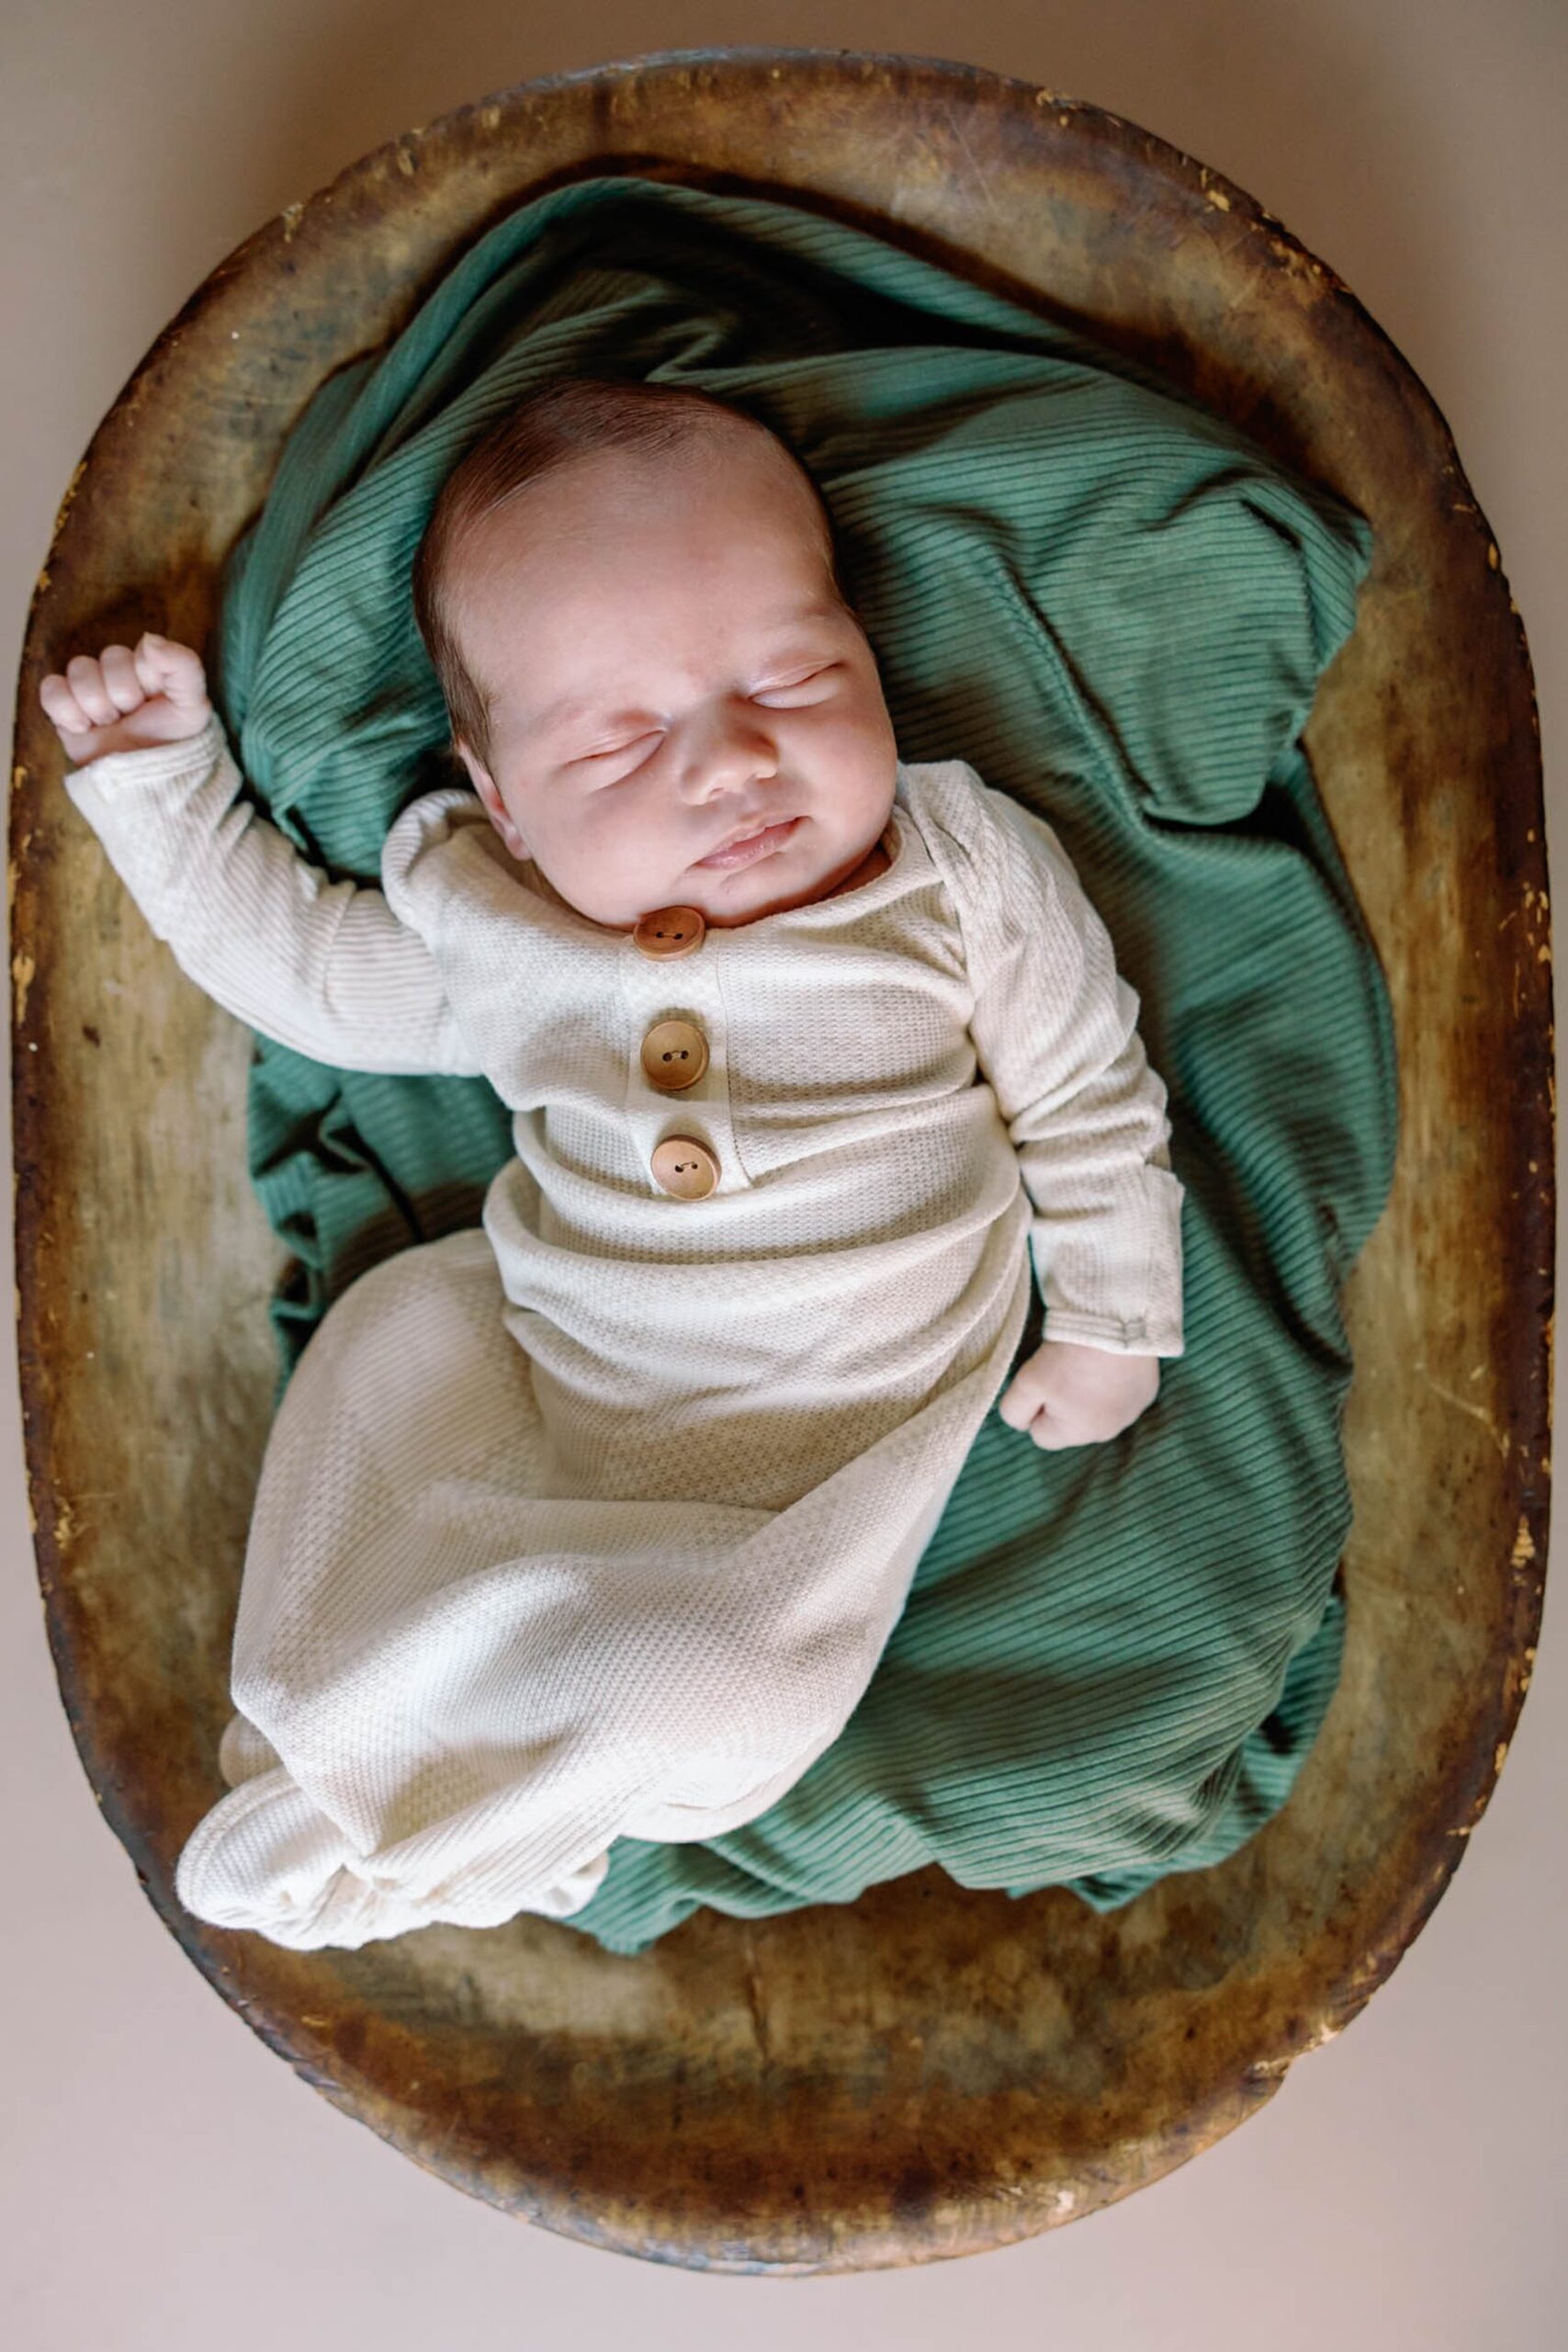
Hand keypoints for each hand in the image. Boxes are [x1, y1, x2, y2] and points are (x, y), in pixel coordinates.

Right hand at [39, 633, 211, 765]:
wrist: (147, 784)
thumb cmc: (174, 745)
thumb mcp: (192, 705)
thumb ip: (183, 665)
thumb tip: (149, 638)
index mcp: (149, 669)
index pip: (139, 650)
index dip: (144, 677)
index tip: (154, 699)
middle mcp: (118, 675)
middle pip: (109, 658)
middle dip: (123, 694)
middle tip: (132, 718)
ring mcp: (89, 692)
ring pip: (79, 669)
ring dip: (96, 703)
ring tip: (109, 725)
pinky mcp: (65, 711)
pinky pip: (51, 689)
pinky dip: (65, 709)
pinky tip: (83, 728)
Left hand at [997, 1337, 1160, 1449]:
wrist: (1115, 1321)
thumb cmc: (1068, 1356)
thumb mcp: (1027, 1383)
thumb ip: (1014, 1410)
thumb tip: (1020, 1423)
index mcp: (1078, 1433)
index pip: (1041, 1435)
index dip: (1035, 1408)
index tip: (1042, 1381)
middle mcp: (1109, 1432)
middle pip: (1071, 1426)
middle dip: (1064, 1405)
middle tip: (1065, 1370)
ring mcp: (1132, 1412)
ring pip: (1098, 1411)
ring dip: (1090, 1395)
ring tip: (1088, 1364)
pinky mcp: (1147, 1391)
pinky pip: (1122, 1396)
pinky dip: (1114, 1383)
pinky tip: (1110, 1361)